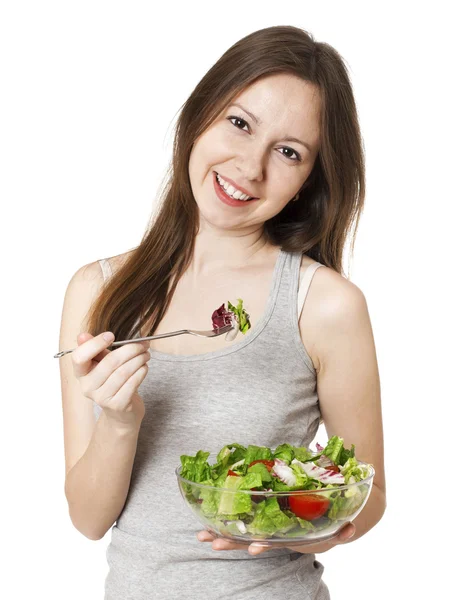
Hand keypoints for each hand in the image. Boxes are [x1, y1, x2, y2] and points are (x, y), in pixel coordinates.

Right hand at [72, 331, 150, 428]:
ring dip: (139, 360)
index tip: (111, 335)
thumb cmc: (112, 381)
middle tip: (143, 344)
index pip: (79, 357)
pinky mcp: (117, 405)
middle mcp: (87, 387)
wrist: (121, 411)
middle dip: (130, 350)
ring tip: (146, 354)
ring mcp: (101, 398)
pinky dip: (141, 372)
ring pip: (123, 372)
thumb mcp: (102, 363)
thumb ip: (96, 349)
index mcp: (81, 373)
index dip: (94, 344)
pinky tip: (144, 367)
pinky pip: (132, 383)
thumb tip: (83, 335)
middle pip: (109, 363)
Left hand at [197, 522, 355, 555]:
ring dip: (223, 536)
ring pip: (242, 535)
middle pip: (252, 540)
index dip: (264, 545)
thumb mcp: (335, 525)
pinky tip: (207, 520)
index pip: (276, 542)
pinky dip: (226, 522)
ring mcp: (268, 528)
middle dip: (232, 542)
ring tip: (202, 537)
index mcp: (293, 536)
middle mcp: (277, 535)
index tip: (253, 548)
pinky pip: (242, 521)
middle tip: (212, 543)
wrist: (328, 519)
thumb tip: (350, 528)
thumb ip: (342, 529)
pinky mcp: (263, 518)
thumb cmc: (329, 518)